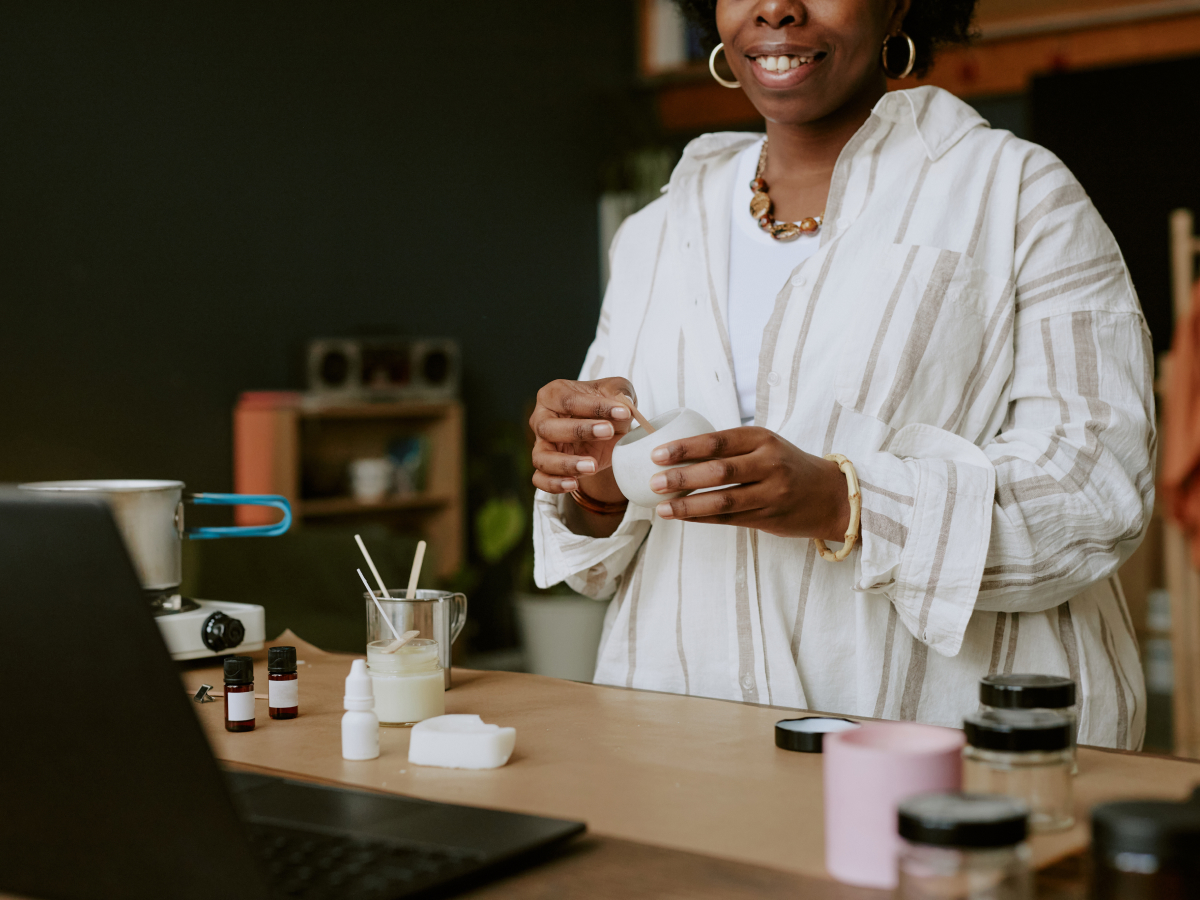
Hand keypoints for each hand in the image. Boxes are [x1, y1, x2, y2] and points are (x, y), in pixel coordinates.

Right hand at [529, 377, 634, 498]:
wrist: (608, 430)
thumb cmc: (605, 406)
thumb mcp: (615, 391)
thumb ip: (618, 392)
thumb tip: (624, 405)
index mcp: (553, 394)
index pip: (568, 400)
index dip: (596, 406)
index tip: (624, 412)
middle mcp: (541, 419)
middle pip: (548, 428)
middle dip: (579, 431)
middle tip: (608, 431)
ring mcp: (541, 445)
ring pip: (541, 457)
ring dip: (566, 464)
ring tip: (593, 466)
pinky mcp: (546, 467)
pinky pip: (540, 479)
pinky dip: (554, 484)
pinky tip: (574, 484)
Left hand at [649, 427, 850, 540]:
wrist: (830, 495)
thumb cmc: (787, 465)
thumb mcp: (765, 446)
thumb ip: (731, 448)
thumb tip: (678, 452)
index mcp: (763, 439)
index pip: (718, 441)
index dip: (685, 448)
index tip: (657, 454)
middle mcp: (769, 464)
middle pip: (719, 471)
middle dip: (683, 477)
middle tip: (654, 481)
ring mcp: (771, 493)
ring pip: (723, 501)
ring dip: (689, 505)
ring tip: (662, 507)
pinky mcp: (770, 518)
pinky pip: (730, 519)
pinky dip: (703, 518)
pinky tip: (682, 517)